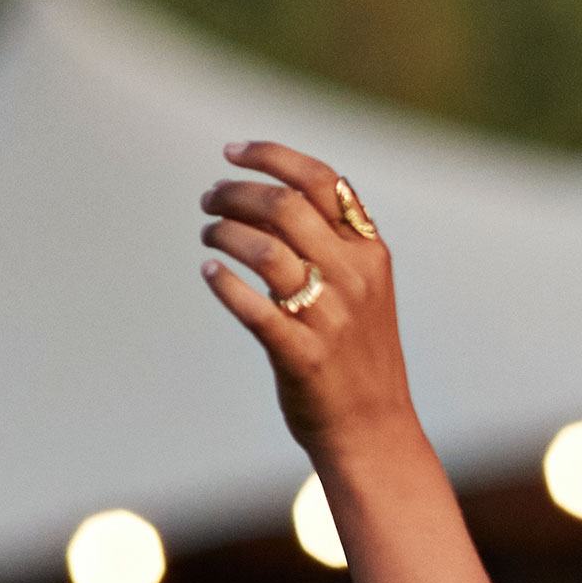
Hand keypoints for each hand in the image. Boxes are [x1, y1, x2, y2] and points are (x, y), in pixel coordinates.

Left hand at [198, 144, 419, 453]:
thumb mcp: (362, 288)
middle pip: (284, 207)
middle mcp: (353, 278)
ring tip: (208, 235)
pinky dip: (224, 283)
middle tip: (209, 199)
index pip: (321, 181)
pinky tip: (211, 273)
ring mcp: (330, 317)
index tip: (232, 153)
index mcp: (370, 253)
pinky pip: (252, 308)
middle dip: (234, 193)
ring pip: (264, 250)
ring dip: (223, 232)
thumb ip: (329, 242)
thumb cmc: (356, 353)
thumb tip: (263, 198)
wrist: (373, 429)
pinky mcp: (302, 355)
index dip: (271, 156)